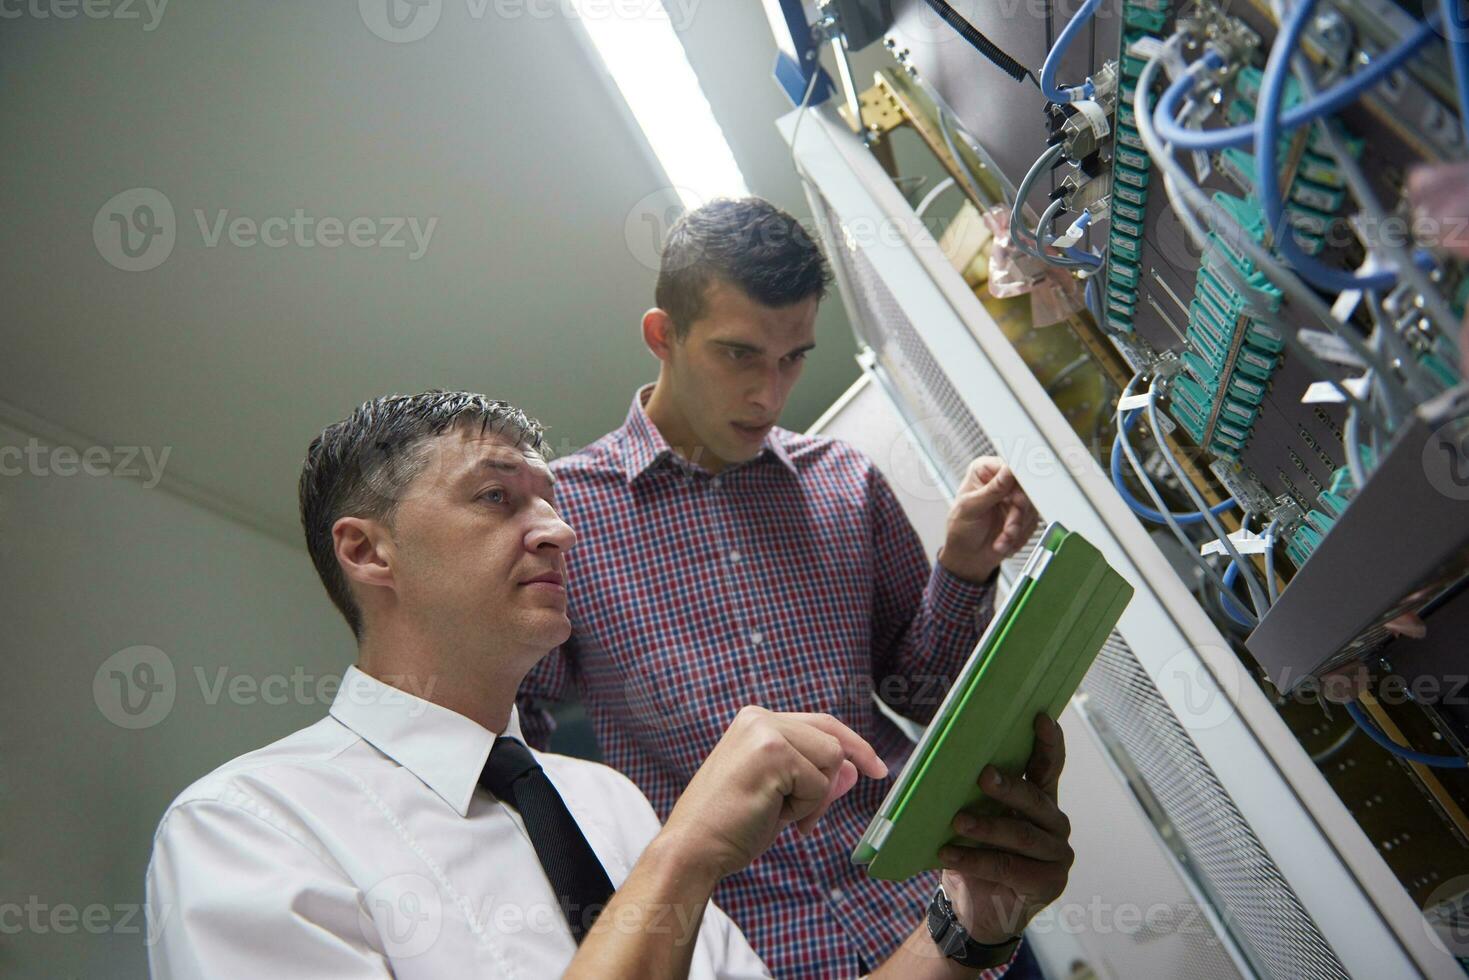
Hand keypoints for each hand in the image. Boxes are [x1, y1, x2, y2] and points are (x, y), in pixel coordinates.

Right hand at [656, 706, 887, 884]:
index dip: (855, 747)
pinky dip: (803, 808)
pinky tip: (771, 815)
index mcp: (757, 721)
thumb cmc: (732, 826)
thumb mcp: (783, 797)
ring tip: (776, 813)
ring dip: (812, 798)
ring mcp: (764, 732)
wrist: (693, 848)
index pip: (823, 724)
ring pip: (831, 760)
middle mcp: (760, 718)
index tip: (877, 769)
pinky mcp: (771, 753)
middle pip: (832, 741)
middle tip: (799, 821)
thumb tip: (855, 767)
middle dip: (827, 786)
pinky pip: (818, 783)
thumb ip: (817, 776)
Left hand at [938, 714, 1073, 944]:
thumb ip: (975, 794)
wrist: (975, 910)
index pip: (1048, 766)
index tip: (1040, 718)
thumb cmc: (974, 854)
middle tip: (983, 776)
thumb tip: (949, 759)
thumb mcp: (975, 818)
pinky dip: (975, 860)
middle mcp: (1054, 823)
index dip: (1048, 743)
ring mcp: (1057, 854)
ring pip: (1021, 835)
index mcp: (1039, 800)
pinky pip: (1009, 867)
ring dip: (987, 828)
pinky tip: (948, 854)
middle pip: (1034, 799)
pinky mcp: (1049, 883)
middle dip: (1008, 786)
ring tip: (958, 822)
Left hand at [939, 458, 1038, 583]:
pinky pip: (1032, 523)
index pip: (1009, 467)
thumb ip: (992, 489)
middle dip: (1018, 513)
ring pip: (1031, 507)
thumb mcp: (971, 507)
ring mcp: (1015, 498)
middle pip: (1025, 488)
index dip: (1018, 481)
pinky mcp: (1024, 515)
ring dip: (1017, 527)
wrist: (969, 557)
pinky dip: (1019, 536)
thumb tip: (1009, 470)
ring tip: (1002, 537)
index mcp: (985, 471)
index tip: (1020, 493)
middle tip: (1009, 528)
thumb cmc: (961, 529)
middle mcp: (1002, 481)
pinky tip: (1003, 541)